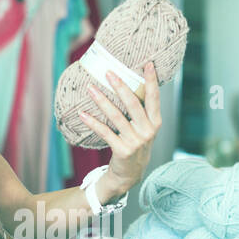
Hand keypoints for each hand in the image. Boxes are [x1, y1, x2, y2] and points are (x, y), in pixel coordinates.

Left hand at [77, 61, 160, 202]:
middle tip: (109, 72)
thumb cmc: (135, 145)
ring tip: (91, 88)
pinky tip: (83, 114)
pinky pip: (105, 133)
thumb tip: (128, 84)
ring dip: (102, 101)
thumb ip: (142, 111)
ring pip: (117, 117)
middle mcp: (147, 131)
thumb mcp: (144, 129)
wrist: (129, 175)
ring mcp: (135, 142)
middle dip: (121, 86)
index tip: (148, 64)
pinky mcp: (122, 151)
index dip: (152, 81)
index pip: (154, 98)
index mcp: (155, 123)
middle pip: (134, 104)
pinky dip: (93, 122)